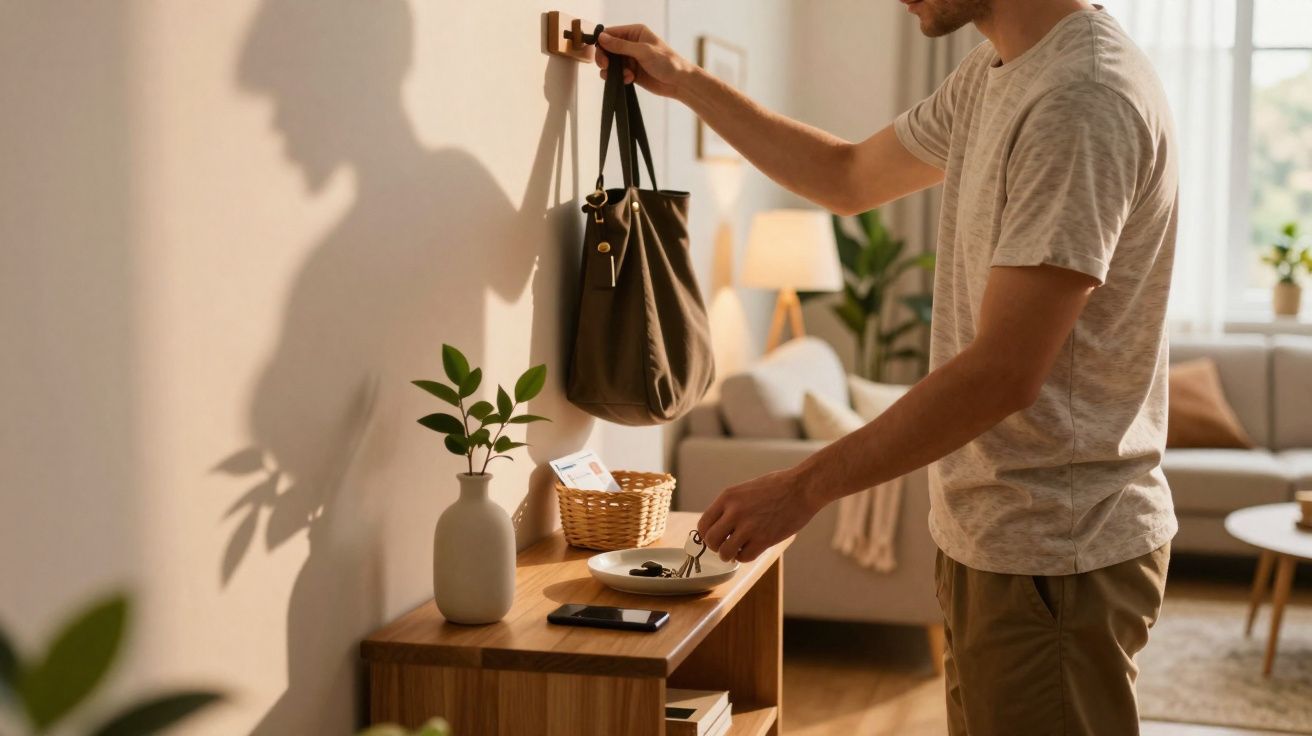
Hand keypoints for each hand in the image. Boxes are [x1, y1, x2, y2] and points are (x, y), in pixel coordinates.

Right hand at [594, 25, 693, 98]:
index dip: (602, 43)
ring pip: (610, 63)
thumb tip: (601, 37)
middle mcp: (631, 44)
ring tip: (623, 75)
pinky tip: (629, 79)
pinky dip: (619, 78)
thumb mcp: (643, 51)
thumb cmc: (667, 62)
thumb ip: (621, 45)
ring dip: (612, 71)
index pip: (610, 33)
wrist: (679, 82)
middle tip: (606, 67)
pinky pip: (616, 74)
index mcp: (635, 32)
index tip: (602, 55)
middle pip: (607, 49)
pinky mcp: (631, 72)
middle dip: (605, 59)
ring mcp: (630, 59)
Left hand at [696, 467, 820, 562]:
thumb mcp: (746, 489)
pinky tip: (752, 549)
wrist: (803, 487)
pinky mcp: (764, 539)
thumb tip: (720, 526)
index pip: (703, 525)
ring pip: (725, 553)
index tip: (716, 538)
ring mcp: (749, 526)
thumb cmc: (778, 486)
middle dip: (717, 547)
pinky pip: (744, 557)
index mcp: (728, 497)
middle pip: (710, 541)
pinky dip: (745, 557)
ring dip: (730, 555)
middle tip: (727, 545)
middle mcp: (734, 512)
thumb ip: (731, 506)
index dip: (707, 535)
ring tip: (739, 550)